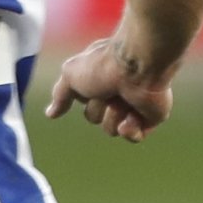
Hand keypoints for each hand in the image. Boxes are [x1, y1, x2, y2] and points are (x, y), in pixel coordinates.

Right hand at [43, 38, 173, 141]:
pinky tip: (132, 117)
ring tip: (124, 99)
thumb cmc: (104, 65)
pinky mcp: (151, 116)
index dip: (84, 95)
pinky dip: (131, 130)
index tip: (93, 81)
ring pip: (112, 129)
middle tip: (109, 90)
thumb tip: (50, 114)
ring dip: (114, 116)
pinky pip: (135, 137)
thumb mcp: (71, 75)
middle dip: (98, 107)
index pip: (84, 100)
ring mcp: (135, 104)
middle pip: (94, 117)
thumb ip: (61, 94)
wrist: (139, 65)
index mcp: (101, 77)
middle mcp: (118, 90)